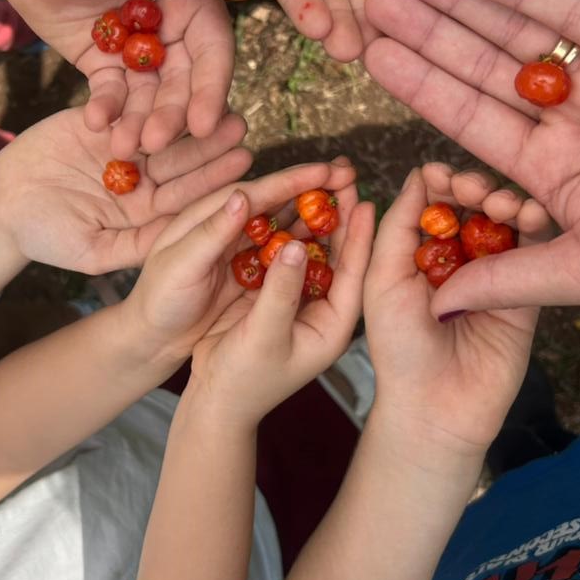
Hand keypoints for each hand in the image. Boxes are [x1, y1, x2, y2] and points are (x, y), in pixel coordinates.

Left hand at [0, 0, 262, 157]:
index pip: (212, 53)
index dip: (210, 91)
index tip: (202, 126)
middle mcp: (173, 28)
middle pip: (182, 84)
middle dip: (169, 117)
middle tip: (152, 144)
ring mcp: (137, 49)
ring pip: (147, 96)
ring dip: (138, 122)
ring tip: (122, 147)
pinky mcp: (104, 63)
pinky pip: (111, 94)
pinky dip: (106, 111)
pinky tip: (95, 124)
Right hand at [0, 106, 254, 273]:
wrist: (2, 207)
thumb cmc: (45, 238)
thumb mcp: (92, 251)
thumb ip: (135, 249)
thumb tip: (183, 246)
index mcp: (146, 209)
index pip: (186, 194)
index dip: (213, 178)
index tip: (243, 163)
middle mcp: (140, 175)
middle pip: (181, 157)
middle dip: (209, 141)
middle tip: (240, 124)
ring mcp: (121, 143)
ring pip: (157, 126)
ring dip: (183, 113)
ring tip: (212, 97)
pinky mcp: (97, 116)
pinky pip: (118, 104)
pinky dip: (135, 96)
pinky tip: (163, 78)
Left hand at [123, 160, 361, 365]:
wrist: (153, 338)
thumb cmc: (159, 300)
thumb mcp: (179, 265)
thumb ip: (210, 231)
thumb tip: (243, 195)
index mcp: (206, 214)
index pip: (256, 191)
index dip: (293, 180)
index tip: (327, 171)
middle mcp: (225, 224)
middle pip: (275, 199)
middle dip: (311, 185)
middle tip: (349, 174)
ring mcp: (239, 247)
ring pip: (283, 221)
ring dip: (314, 209)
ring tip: (349, 198)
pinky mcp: (248, 270)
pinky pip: (282, 251)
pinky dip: (306, 241)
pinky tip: (331, 239)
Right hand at [186, 172, 374, 427]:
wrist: (215, 403)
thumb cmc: (244, 379)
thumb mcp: (265, 334)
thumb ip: (280, 291)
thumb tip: (292, 245)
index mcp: (334, 324)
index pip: (355, 272)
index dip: (360, 236)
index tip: (365, 199)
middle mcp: (322, 309)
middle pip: (338, 255)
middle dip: (341, 217)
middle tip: (345, 176)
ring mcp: (299, 301)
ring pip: (311, 252)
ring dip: (313, 218)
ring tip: (318, 180)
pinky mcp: (274, 295)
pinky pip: (284, 257)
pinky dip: (284, 231)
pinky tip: (282, 203)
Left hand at [364, 164, 549, 451]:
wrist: (436, 408)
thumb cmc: (398, 348)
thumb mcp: (384, 280)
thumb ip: (398, 227)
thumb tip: (419, 174)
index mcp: (418, 251)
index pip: (433, 199)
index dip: (440, 182)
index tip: (444, 176)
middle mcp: (457, 257)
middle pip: (473, 204)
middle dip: (475, 189)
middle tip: (476, 191)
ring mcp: (494, 273)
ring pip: (506, 222)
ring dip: (507, 202)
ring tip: (502, 204)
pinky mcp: (526, 293)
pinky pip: (535, 253)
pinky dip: (536, 227)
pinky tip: (531, 214)